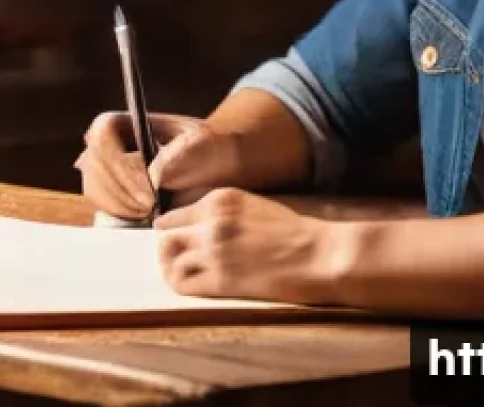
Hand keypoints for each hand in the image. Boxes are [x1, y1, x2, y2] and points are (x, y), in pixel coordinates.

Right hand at [75, 112, 240, 219]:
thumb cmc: (204, 147)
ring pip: (94, 188)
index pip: (103, 134)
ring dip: (121, 205)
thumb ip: (177, 156)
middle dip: (122, 190)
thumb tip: (153, 177)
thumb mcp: (198, 143)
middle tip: (152, 206)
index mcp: (123, 120)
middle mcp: (106, 142)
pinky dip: (120, 214)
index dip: (119, 162)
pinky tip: (145, 216)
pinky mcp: (107, 193)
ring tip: (153, 210)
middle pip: (95, 164)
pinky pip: (101, 206)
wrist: (210, 167)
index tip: (148, 188)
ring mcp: (102, 169)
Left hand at [154, 188, 340, 304]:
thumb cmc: (292, 230)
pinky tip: (191, 285)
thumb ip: (223, 212)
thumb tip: (200, 225)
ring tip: (179, 273)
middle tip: (173, 258)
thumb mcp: (253, 206)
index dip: (172, 228)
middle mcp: (211, 221)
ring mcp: (213, 251)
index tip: (174, 237)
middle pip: (166, 236)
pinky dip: (181, 284)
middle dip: (167, 248)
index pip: (175, 213)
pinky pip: (183, 283)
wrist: (316, 254)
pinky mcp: (220, 280)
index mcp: (220, 199)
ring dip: (171, 267)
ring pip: (169, 260)